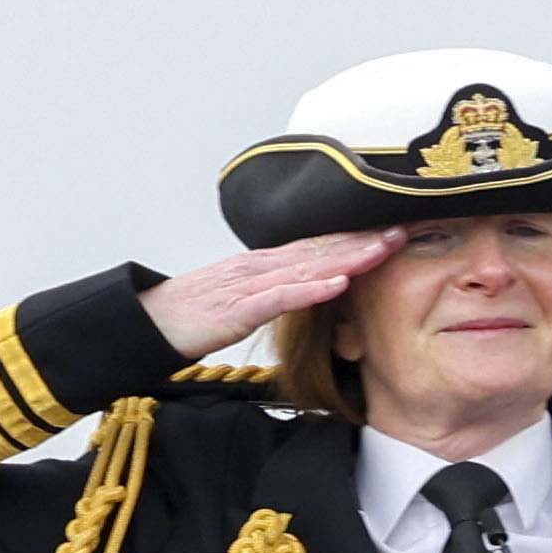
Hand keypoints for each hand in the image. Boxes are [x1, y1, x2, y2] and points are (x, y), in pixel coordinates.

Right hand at [151, 231, 400, 357]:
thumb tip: (300, 289)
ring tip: (384, 249)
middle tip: (403, 229)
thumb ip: (270, 291)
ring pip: (307, 267)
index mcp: (262, 266)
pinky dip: (311, 289)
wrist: (147, 323)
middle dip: (362, 241)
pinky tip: (338, 284)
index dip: (353, 240)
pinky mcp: (238, 308)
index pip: (316, 248)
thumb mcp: (239, 299)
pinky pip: (280, 297)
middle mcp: (260, 267)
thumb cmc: (190, 315)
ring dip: (348, 258)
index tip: (389, 232)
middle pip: (319, 250)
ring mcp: (249, 285)